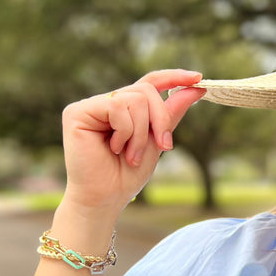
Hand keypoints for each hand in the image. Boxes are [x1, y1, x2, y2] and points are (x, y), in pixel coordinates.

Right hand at [61, 69, 205, 215]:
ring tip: (131, 155)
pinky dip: (125, 131)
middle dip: (161, 120)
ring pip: (134, 99)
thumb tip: (195, 89)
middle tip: (163, 145)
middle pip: (146, 90)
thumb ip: (170, 114)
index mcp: (125, 109)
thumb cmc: (127, 174)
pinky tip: (114, 148)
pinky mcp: (77, 112)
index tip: (198, 78)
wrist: (106, 198)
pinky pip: (117, 106)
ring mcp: (91, 106)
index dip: (173, 77)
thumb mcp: (157, 141)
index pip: (150, 83)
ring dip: (141, 132)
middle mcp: (107, 102)